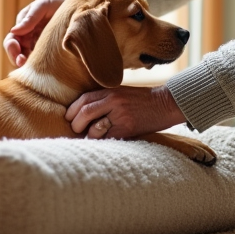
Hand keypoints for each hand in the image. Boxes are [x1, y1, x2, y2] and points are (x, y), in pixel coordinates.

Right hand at [2, 0, 65, 67]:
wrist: (74, 8)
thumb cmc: (55, 4)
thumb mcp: (42, 5)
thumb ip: (30, 17)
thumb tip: (13, 31)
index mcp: (22, 28)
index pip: (11, 41)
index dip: (11, 48)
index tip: (17, 51)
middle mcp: (27, 39)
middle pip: (16, 54)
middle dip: (17, 59)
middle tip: (23, 62)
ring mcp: (37, 47)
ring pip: (27, 61)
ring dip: (28, 65)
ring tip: (34, 67)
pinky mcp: (48, 53)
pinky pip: (40, 62)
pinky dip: (40, 66)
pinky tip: (45, 66)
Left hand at [66, 85, 186, 138]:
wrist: (165, 104)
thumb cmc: (142, 100)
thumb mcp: (122, 92)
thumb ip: (105, 98)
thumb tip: (84, 111)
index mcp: (112, 91)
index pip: (84, 99)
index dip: (72, 110)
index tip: (69, 118)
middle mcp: (114, 102)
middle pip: (85, 112)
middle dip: (76, 124)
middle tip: (76, 129)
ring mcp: (121, 116)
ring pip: (94, 128)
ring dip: (88, 136)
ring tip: (90, 137)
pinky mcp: (128, 129)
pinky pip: (107, 139)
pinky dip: (101, 142)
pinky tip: (102, 142)